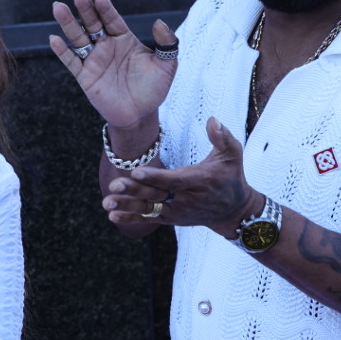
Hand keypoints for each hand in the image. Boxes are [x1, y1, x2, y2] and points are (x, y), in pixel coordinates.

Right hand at [49, 0, 177, 128]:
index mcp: (124, 39)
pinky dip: (62, 51)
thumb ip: (167, 43)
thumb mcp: (167, 65)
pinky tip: (54, 39)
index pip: (112, 19)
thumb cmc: (154, 88)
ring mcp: (93, 60)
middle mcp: (106, 46)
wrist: (140, 114)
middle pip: (92, 23)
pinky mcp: (84, 76)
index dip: (106, 9)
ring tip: (58, 8)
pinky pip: (71, 61)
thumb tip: (159, 22)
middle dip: (85, 9)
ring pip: (78, 38)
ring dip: (68, 23)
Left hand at [104, 117, 256, 236]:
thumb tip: (212, 119)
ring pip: (150, 209)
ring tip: (107, 203)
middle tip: (114, 185)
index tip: (136, 172)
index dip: (155, 177)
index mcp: (199, 181)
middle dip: (134, 191)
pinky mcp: (171, 219)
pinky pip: (149, 219)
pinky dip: (131, 219)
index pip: (174, 180)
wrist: (233, 212)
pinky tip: (112, 216)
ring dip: (127, 206)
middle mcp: (186, 199)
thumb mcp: (232, 156)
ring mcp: (177, 211)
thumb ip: (222, 137)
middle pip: (156, 195)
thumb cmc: (231, 178)